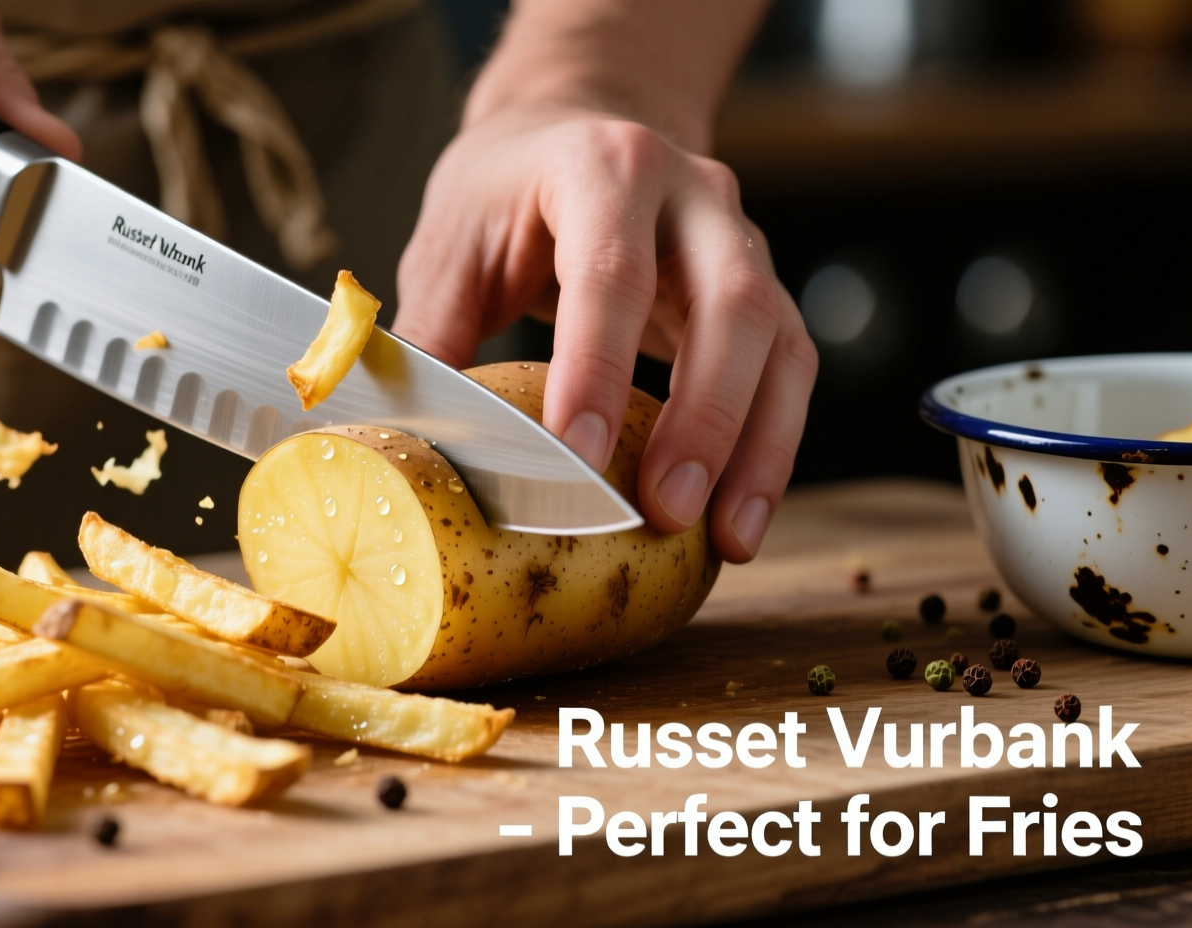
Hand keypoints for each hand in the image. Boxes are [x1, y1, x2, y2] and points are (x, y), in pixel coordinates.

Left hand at [393, 104, 816, 562]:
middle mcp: (692, 195)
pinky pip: (790, 371)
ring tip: (728, 539)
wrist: (577, 128)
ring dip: (758, 448)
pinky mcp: (764, 292)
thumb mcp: (450, 243)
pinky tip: (740, 516)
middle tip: (666, 510)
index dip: (596, 364)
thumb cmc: (504, 194)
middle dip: (705, 418)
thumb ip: (430, 334)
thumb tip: (400, 439)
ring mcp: (741, 240)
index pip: (611, 271)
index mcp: (602, 167)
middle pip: (732, 305)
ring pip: (781, 343)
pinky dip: (771, 448)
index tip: (577, 454)